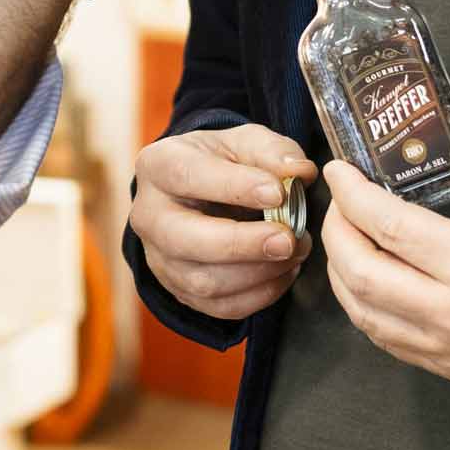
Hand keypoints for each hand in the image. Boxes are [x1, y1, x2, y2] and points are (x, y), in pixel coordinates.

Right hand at [131, 124, 319, 321]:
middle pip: (185, 239)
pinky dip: (260, 295)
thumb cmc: (222, 163)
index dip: (234, 186)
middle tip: (287, 239)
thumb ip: (273, 151)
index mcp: (159, 166)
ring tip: (295, 251)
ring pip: (204, 281)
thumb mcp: (244, 142)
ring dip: (258, 272)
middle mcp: (149, 215)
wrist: (201, 194)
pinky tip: (283, 272)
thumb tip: (300, 172)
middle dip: (242, 244)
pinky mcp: (180, 290)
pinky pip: (220, 307)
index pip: (187, 176)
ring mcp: (160, 258)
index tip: (279, 193)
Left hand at [321, 111, 449, 391]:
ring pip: (362, 312)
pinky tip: (369, 277)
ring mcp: (448, 349)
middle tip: (341, 201)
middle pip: (360, 272)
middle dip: (336, 231)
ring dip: (341, 270)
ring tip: (348, 235)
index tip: (339, 170)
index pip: (387, 225)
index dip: (352, 194)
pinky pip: (384, 339)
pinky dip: (363, 305)